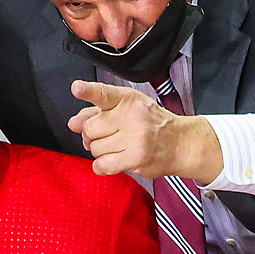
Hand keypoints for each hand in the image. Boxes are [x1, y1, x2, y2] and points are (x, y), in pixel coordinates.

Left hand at [67, 80, 221, 181]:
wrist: (180, 143)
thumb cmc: (152, 124)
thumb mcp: (128, 108)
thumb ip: (97, 111)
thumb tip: (73, 123)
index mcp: (128, 99)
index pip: (103, 93)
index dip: (87, 91)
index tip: (76, 88)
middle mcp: (131, 116)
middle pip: (90, 128)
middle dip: (93, 135)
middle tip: (109, 135)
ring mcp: (134, 138)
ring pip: (95, 148)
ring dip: (101, 151)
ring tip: (118, 146)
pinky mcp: (134, 158)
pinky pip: (102, 165)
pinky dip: (102, 165)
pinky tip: (113, 160)